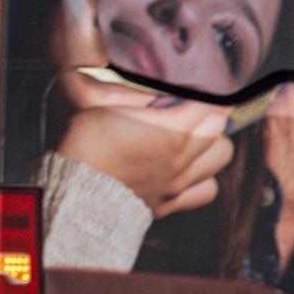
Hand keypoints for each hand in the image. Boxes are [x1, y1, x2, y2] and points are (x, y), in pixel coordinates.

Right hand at [55, 71, 232, 218]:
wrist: (73, 194)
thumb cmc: (83, 147)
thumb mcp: (101, 105)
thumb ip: (133, 96)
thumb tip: (147, 88)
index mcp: (172, 131)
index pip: (211, 106)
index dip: (205, 94)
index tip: (197, 88)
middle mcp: (181, 159)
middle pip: (219, 131)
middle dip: (210, 119)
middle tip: (190, 114)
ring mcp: (177, 185)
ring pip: (220, 160)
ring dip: (210, 149)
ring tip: (192, 144)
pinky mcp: (167, 205)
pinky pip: (205, 192)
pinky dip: (201, 181)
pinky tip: (184, 174)